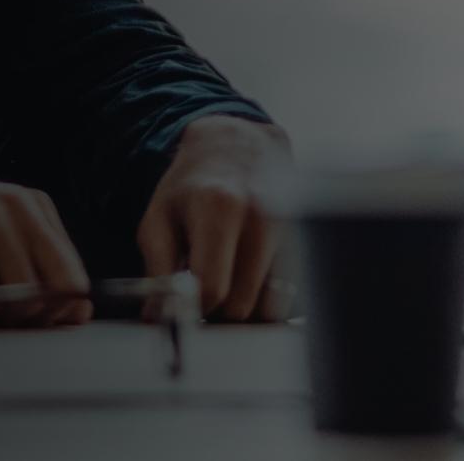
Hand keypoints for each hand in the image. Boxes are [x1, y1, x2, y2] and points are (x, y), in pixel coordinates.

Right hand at [0, 167, 92, 325]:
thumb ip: (36, 267)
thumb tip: (77, 315)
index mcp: (34, 206)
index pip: (73, 274)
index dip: (63, 310)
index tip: (43, 327)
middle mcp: (17, 209)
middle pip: (53, 290)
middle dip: (31, 320)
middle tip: (1, 327)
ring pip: (21, 299)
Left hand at [138, 114, 288, 322]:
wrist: (238, 145)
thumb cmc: (192, 186)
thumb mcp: (158, 219)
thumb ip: (156, 269)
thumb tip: (156, 317)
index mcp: (221, 208)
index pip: (213, 288)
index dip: (195, 307)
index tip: (187, 303)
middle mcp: (264, 217)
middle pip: (244, 304)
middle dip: (220, 310)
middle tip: (206, 291)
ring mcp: (292, 228)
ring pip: (270, 306)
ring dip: (246, 304)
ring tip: (229, 280)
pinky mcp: (307, 240)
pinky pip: (289, 293)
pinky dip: (267, 296)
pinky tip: (250, 273)